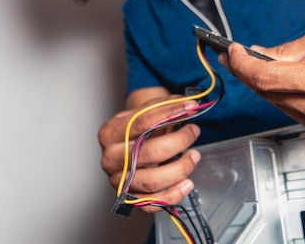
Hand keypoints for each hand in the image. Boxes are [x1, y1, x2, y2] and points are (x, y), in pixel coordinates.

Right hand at [98, 97, 201, 212]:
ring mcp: (119, 181)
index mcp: (110, 132)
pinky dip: (174, 194)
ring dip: (180, 168)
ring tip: (194, 156)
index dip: (169, 113)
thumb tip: (189, 103)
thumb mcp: (143, 113)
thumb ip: (164, 106)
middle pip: (149, 152)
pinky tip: (187, 183)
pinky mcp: (130, 198)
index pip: (142, 121)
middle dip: (179, 141)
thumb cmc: (135, 131)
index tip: (189, 107)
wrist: (124, 149)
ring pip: (152, 180)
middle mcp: (111, 158)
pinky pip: (152, 203)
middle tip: (194, 131)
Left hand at [219, 26, 304, 138]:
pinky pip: (298, 115)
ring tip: (258, 68)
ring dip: (266, 88)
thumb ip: (288, 51)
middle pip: (270, 94)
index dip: (243, 65)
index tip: (232, 53)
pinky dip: (286, 99)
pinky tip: (284, 84)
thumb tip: (258, 55)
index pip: (267, 78)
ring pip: (281, 107)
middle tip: (235, 58)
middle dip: (248, 74)